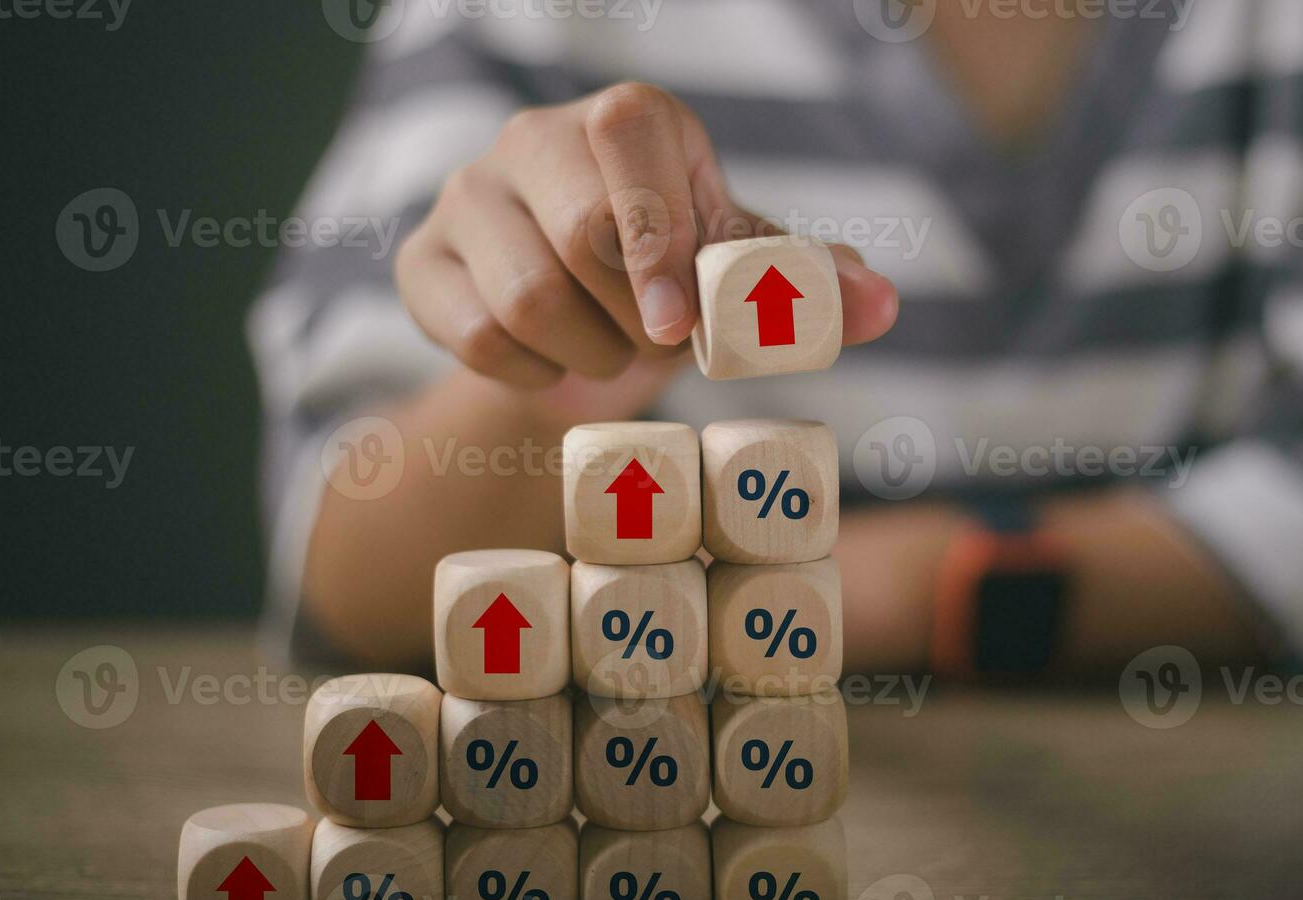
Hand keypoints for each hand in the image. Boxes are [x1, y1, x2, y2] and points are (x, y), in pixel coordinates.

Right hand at [396, 81, 899, 403]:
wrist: (580, 327)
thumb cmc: (673, 279)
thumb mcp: (741, 275)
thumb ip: (807, 283)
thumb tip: (881, 305)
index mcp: (625, 119)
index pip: (629, 143)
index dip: (659, 241)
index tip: (681, 328)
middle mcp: (533, 137)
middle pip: (581, 234)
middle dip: (634, 319)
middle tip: (659, 342)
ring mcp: (466, 194)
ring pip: (524, 297)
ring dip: (589, 356)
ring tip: (614, 354)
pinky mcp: (421, 261)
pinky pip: (475, 336)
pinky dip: (532, 375)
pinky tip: (556, 366)